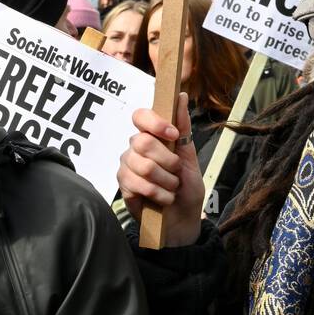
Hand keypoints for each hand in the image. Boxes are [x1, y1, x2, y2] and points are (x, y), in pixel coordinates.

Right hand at [117, 93, 204, 246]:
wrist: (183, 218)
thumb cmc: (186, 186)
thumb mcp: (190, 155)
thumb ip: (183, 126)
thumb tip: (181, 96)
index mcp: (152, 136)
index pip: (141, 116)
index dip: (156, 123)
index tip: (173, 135)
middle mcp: (135, 148)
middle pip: (143, 142)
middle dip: (168, 160)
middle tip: (177, 171)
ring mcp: (127, 166)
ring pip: (143, 165)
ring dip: (166, 180)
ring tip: (172, 188)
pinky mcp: (123, 186)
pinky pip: (138, 183)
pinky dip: (159, 193)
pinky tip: (164, 198)